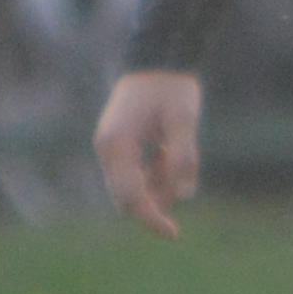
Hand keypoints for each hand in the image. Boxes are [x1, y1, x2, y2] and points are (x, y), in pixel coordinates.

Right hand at [94, 70, 202, 235]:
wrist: (159, 59)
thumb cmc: (171, 87)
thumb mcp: (184, 120)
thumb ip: (183, 156)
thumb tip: (183, 194)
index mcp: (116, 145)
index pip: (130, 196)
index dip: (152, 218)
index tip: (174, 234)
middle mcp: (108, 150)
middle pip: (127, 197)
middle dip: (158, 199)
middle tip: (183, 175)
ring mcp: (112, 148)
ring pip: (134, 187)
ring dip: (161, 182)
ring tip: (177, 149)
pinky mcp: (120, 146)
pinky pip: (137, 174)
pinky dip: (157, 172)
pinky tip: (169, 149)